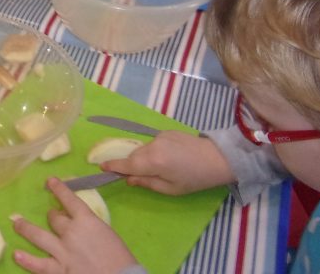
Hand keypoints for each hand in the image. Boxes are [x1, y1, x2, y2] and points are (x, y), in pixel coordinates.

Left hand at [13, 177, 136, 273]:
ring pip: (39, 236)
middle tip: (50, 215)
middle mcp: (71, 233)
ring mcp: (62, 252)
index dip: (59, 189)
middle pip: (55, 219)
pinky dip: (27, 260)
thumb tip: (82, 227)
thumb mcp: (108, 235)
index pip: (70, 200)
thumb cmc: (122, 259)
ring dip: (26, 229)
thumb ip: (91, 228)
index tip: (50, 181)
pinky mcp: (58, 271)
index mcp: (87, 221)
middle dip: (52, 216)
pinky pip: (39, 265)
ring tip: (16, 224)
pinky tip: (17, 254)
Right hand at [102, 130, 234, 195]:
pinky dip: (153, 151)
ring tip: (159, 168)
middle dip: (131, 165)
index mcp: (154, 162)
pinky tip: (168, 158)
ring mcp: (159, 136)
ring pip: (142, 149)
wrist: (218, 158)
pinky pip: (152, 143)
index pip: (127, 164)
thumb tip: (129, 179)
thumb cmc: (195, 179)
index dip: (113, 166)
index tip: (101, 167)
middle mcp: (153, 145)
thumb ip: (147, 183)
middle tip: (138, 176)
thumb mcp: (171, 189)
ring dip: (143, 158)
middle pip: (133, 155)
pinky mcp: (166, 131)